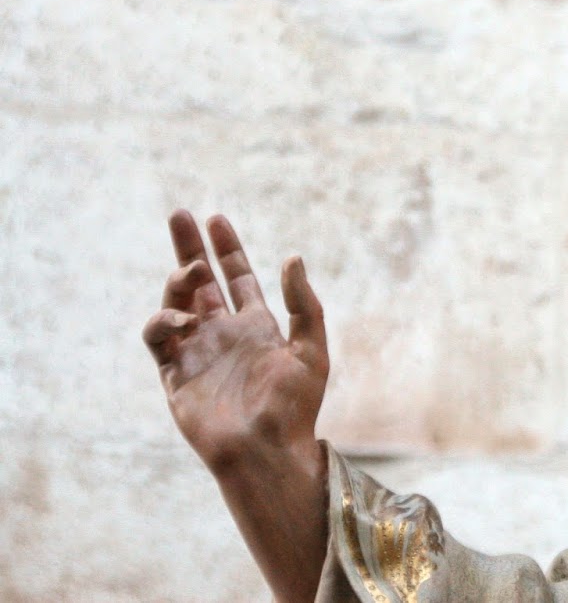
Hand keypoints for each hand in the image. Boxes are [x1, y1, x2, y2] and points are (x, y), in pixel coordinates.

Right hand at [144, 210, 328, 473]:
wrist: (266, 450)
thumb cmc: (295, 407)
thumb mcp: (312, 349)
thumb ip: (305, 304)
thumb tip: (292, 257)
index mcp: (258, 327)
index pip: (237, 277)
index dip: (226, 248)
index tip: (216, 218)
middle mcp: (224, 335)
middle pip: (200, 282)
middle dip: (189, 248)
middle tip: (179, 214)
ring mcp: (197, 352)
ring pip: (177, 304)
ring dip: (181, 281)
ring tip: (194, 270)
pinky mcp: (175, 375)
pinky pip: (158, 338)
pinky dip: (163, 321)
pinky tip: (182, 318)